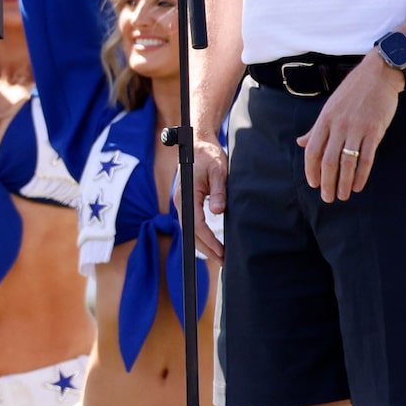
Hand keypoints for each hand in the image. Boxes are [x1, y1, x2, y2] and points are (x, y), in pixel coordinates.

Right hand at [186, 138, 228, 266]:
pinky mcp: (188, 202)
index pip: (197, 226)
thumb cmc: (208, 155)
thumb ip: (219, 191)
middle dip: (207, 249)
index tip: (222, 252)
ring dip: (204, 244)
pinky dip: (202, 235)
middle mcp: (181, 202)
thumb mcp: (219, 170)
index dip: (209, 242)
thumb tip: (218, 211)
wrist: (198, 143)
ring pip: (191, 230)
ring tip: (220, 256)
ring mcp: (183, 203)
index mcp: (186, 196)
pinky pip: (193, 223)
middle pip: (191, 233)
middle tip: (224, 262)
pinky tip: (212, 241)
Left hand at [298, 61, 399, 202]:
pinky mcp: (375, 131)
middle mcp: (338, 126)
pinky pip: (367, 158)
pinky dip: (361, 174)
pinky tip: (358, 185)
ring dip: (343, 182)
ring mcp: (356, 129)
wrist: (378, 75)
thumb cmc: (352, 93)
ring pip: (347, 162)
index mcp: (324, 121)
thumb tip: (300, 143)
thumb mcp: (329, 108)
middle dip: (326, 182)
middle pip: (328, 160)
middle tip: (327, 198)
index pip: (312, 151)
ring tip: (343, 196)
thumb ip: (316, 129)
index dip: (311, 170)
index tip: (313, 184)